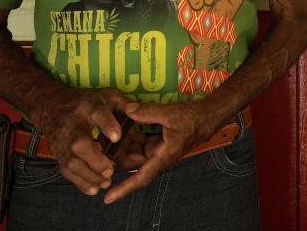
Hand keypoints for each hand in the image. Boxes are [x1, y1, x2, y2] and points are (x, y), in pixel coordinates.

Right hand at [30, 87, 131, 195]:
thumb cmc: (85, 102)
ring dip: (89, 176)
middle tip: (110, 170)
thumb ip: (123, 103)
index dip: (107, 125)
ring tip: (106, 182)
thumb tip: (140, 113)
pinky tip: (94, 189)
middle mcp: (73, 125)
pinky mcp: (59, 155)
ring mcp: (63, 142)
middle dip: (95, 159)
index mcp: (88, 106)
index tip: (117, 137)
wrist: (50, 107)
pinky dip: (80, 182)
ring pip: (71, 162)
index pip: (97, 113)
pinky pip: (67, 171)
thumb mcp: (104, 95)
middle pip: (80, 143)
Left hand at [103, 100, 217, 203]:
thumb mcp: (170, 113)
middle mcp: (159, 157)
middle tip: (99, 150)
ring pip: (135, 152)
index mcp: (163, 156)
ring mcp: (158, 150)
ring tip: (106, 137)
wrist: (208, 115)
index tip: (107, 198)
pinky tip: (122, 126)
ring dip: (123, 145)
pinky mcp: (158, 142)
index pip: (141, 177)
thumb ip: (148, 112)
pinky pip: (141, 143)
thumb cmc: (193, 117)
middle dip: (117, 158)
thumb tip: (126, 109)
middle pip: (133, 164)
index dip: (124, 188)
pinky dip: (132, 136)